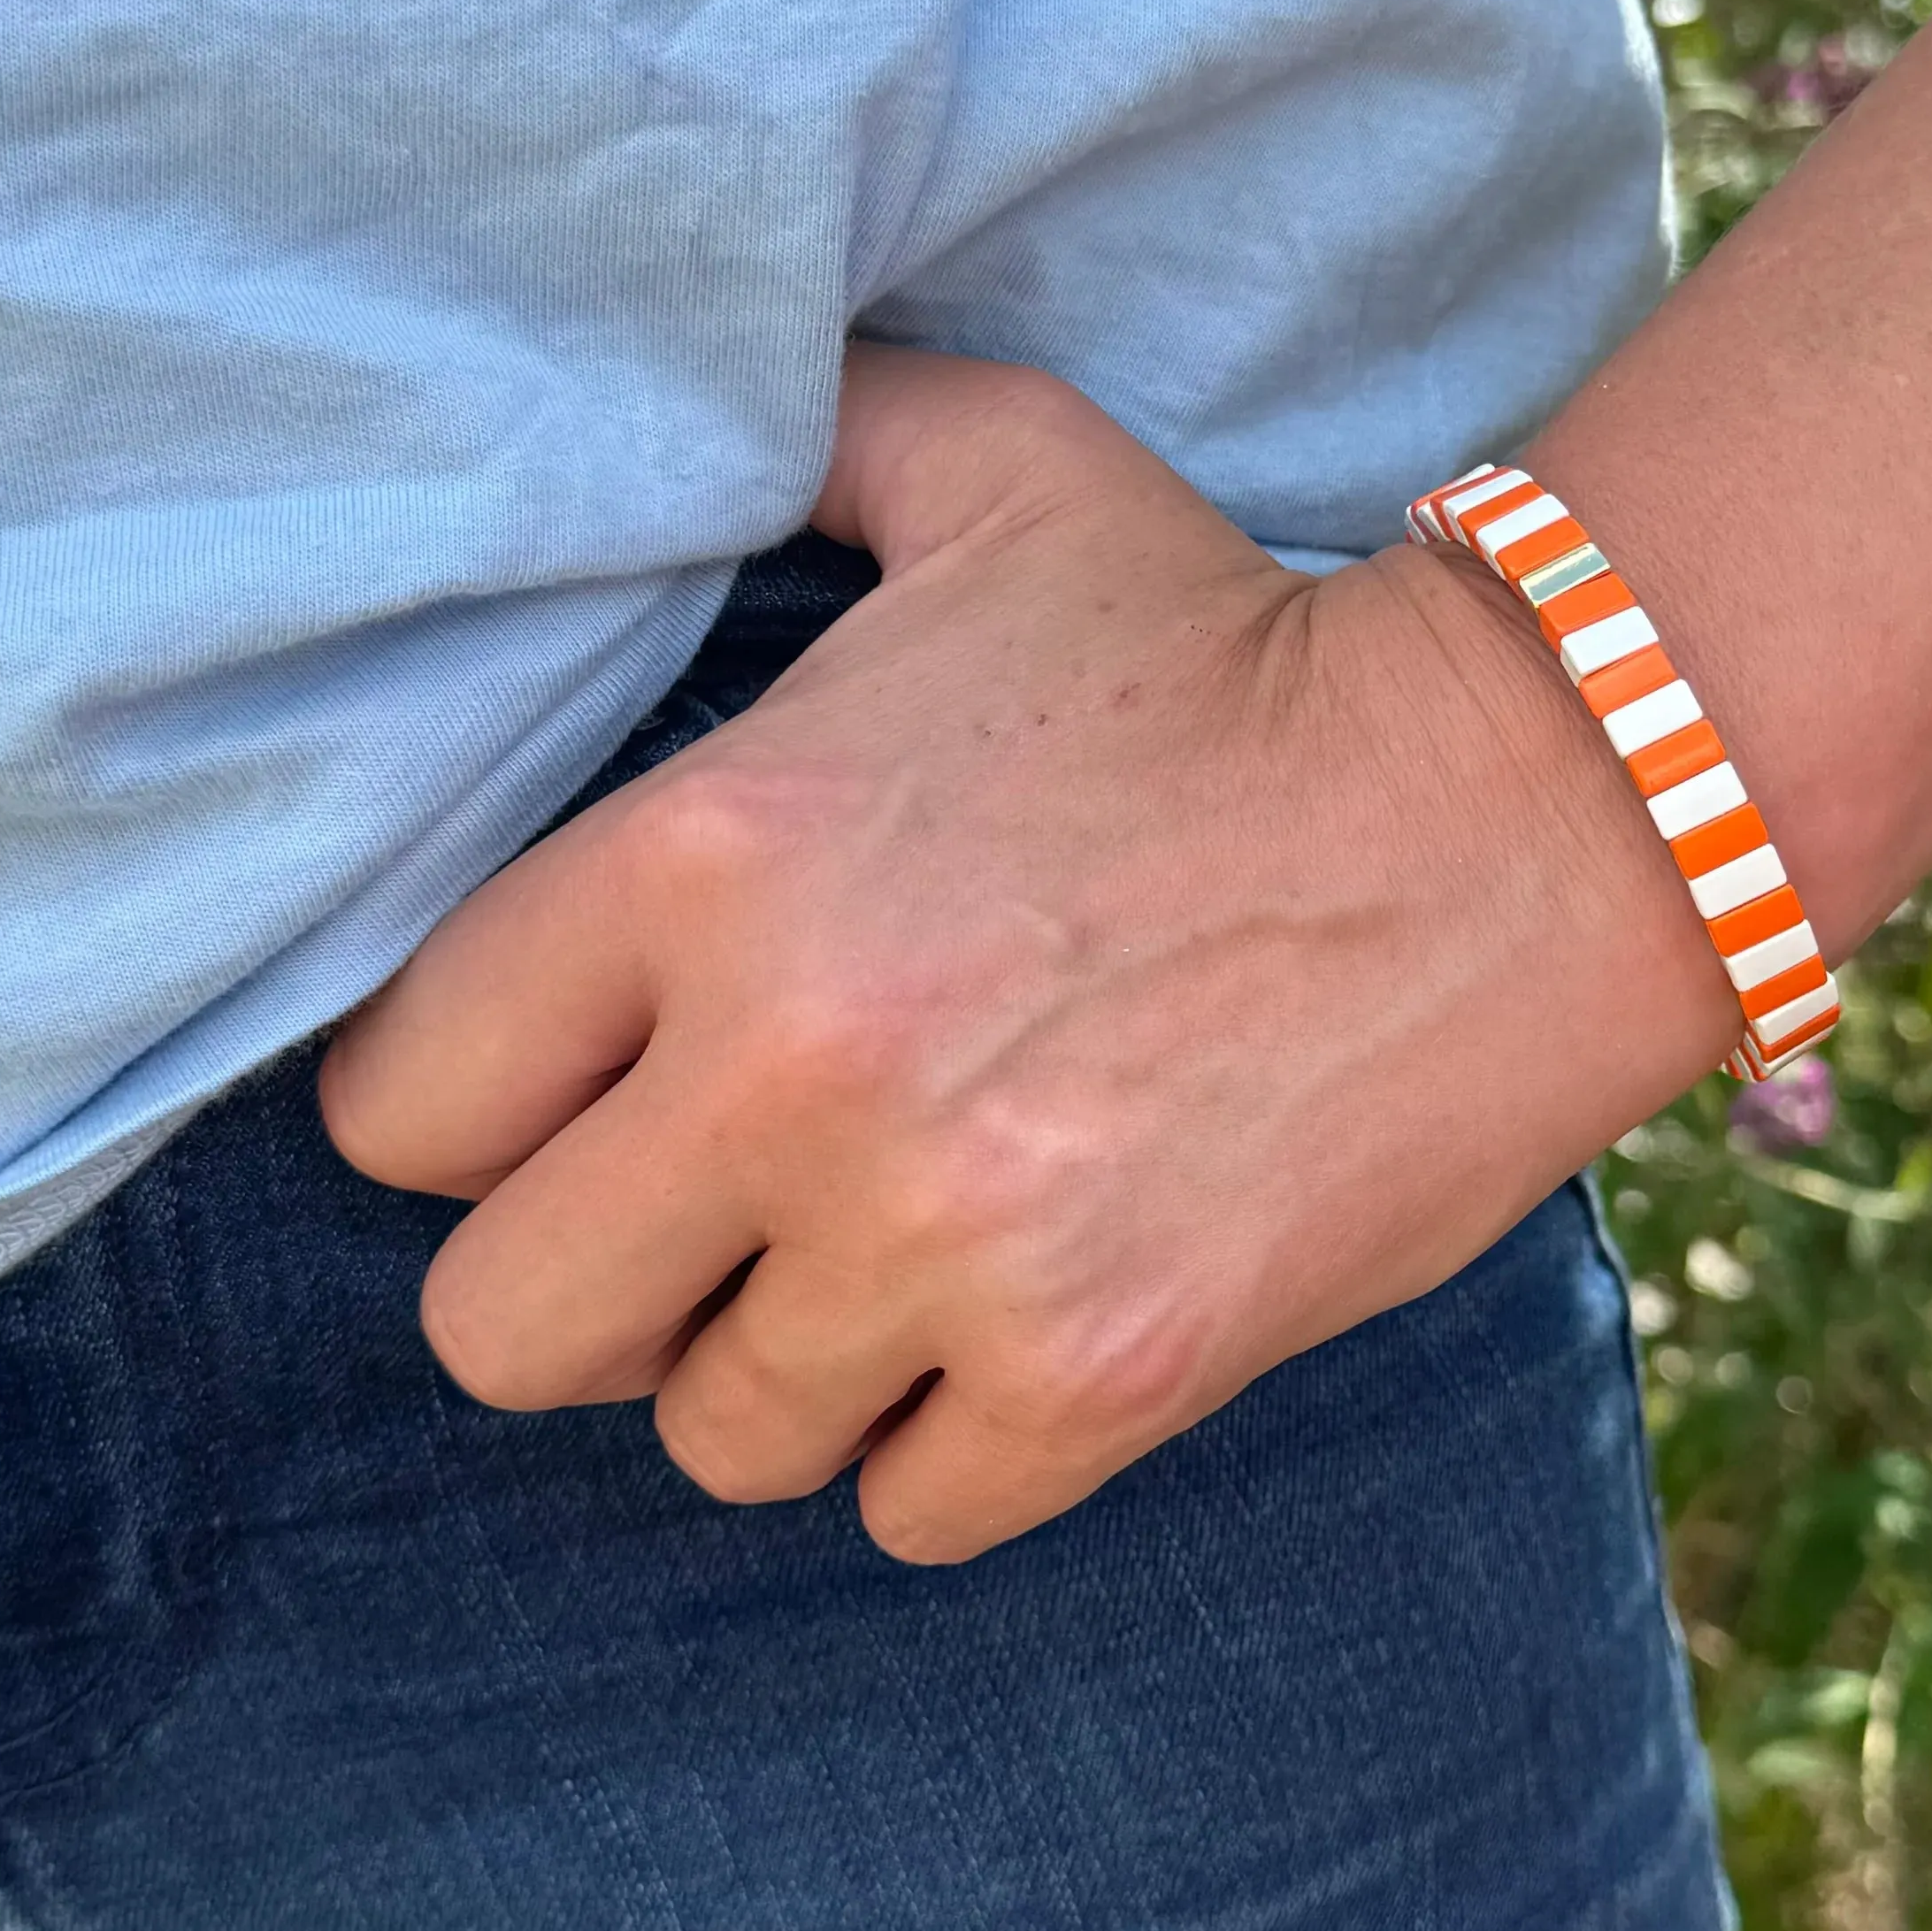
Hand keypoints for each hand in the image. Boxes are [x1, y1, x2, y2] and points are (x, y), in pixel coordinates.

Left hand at [320, 348, 1736, 1561]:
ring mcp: (947, 1241)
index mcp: (709, 854)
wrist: (1532, 807)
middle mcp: (792, 1069)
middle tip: (722, 1205)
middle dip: (598, 1278)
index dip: (480, 1108)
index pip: (399, 1105)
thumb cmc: (1247, 645)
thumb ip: (811, 441)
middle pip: (502, 1329)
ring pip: (719, 1438)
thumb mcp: (1009, 476)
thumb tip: (685, 415)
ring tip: (911, 1242)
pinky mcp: (1102, 1370)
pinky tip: (1028, 1313)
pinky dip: (953, 1441)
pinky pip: (908, 1515)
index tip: (586, 1088)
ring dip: (795, 1358)